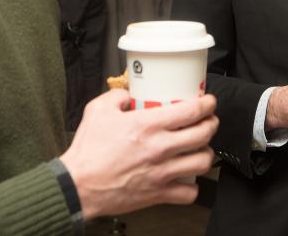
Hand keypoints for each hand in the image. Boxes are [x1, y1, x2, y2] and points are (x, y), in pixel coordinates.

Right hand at [60, 90, 217, 219]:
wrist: (77, 187)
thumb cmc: (87, 152)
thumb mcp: (98, 111)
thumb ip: (116, 96)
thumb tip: (128, 93)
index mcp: (148, 125)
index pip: (192, 110)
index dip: (208, 104)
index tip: (209, 102)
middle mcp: (160, 148)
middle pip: (204, 133)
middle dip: (211, 124)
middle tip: (208, 121)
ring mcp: (162, 172)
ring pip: (202, 162)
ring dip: (205, 153)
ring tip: (200, 149)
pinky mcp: (158, 194)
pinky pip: (189, 193)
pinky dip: (193, 186)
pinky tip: (187, 178)